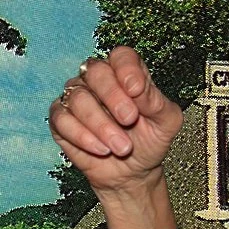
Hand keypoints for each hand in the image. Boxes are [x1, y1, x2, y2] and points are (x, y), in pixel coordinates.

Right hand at [47, 47, 183, 196]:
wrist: (133, 172)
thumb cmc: (150, 141)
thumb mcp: (166, 122)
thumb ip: (156, 101)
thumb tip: (136, 86)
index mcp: (128, 74)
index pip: (122, 56)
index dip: (127, 68)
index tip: (136, 89)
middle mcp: (99, 81)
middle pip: (96, 71)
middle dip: (113, 97)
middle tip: (129, 120)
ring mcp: (77, 98)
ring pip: (78, 98)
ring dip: (101, 124)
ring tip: (122, 146)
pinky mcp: (60, 118)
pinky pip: (62, 119)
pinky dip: (83, 136)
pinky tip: (101, 149)